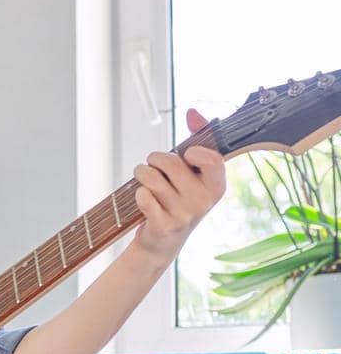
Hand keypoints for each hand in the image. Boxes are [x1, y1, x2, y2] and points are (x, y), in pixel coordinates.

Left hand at [130, 107, 226, 264]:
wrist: (163, 241)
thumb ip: (197, 140)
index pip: (210, 158)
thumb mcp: (192, 173)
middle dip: (154, 160)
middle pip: (169, 162)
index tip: (186, 154)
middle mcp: (204, 200)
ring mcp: (185, 214)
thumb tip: (193, 111)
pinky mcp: (164, 225)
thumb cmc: (177, 199)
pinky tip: (144, 200)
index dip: (192, 151)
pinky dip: (137, 193)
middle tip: (154, 168)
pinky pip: (142, 195)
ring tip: (146, 183)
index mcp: (216, 185)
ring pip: (151, 177)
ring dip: (141, 174)